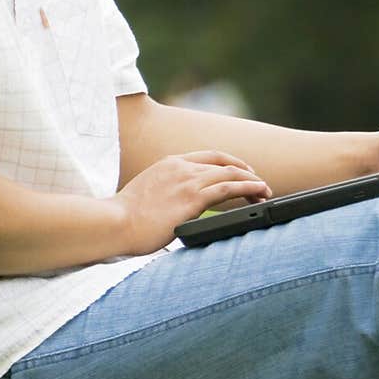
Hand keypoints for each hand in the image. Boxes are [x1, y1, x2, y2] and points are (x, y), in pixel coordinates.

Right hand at [115, 149, 271, 253]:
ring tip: (265, 191)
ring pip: (229, 174)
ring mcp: (187, 181)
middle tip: (259, 184)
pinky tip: (259, 192)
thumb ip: (165, 193)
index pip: (207, 156)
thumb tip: (176, 206)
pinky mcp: (192, 198)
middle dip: (244, 173)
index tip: (241, 170)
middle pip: (222, 163)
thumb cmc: (124, 217)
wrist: (114, 223)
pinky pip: (229, 188)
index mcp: (169, 163)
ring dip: (252, 182)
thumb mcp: (147, 195)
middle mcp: (180, 167)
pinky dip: (248, 188)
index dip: (228, 162)